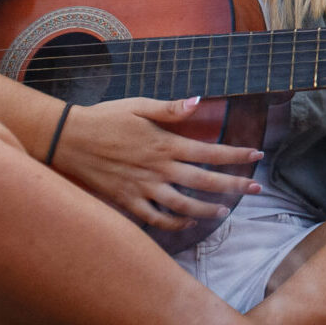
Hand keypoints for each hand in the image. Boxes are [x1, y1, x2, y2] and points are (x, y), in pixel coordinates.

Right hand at [51, 94, 263, 231]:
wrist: (68, 139)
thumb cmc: (105, 118)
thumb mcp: (139, 106)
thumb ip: (171, 109)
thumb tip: (199, 101)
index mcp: (165, 144)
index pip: (210, 152)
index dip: (236, 155)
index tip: (257, 156)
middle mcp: (159, 169)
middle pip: (205, 182)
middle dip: (235, 186)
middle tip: (258, 189)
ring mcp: (143, 188)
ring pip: (184, 207)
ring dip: (208, 210)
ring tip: (225, 211)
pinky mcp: (128, 201)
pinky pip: (156, 219)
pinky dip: (174, 223)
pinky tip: (188, 221)